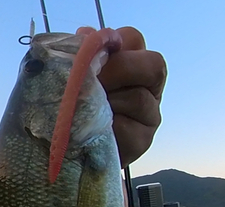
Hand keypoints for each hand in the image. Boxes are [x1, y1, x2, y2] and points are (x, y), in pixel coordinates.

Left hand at [77, 26, 166, 167]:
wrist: (74, 152)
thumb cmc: (77, 112)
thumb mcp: (79, 81)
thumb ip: (84, 57)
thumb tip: (85, 35)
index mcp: (134, 65)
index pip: (133, 39)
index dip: (111, 45)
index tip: (90, 58)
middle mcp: (150, 88)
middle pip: (151, 66)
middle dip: (117, 71)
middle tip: (92, 84)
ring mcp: (151, 115)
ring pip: (137, 98)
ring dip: (107, 103)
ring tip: (85, 112)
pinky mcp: (143, 140)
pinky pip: (126, 128)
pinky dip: (106, 128)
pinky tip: (92, 131)